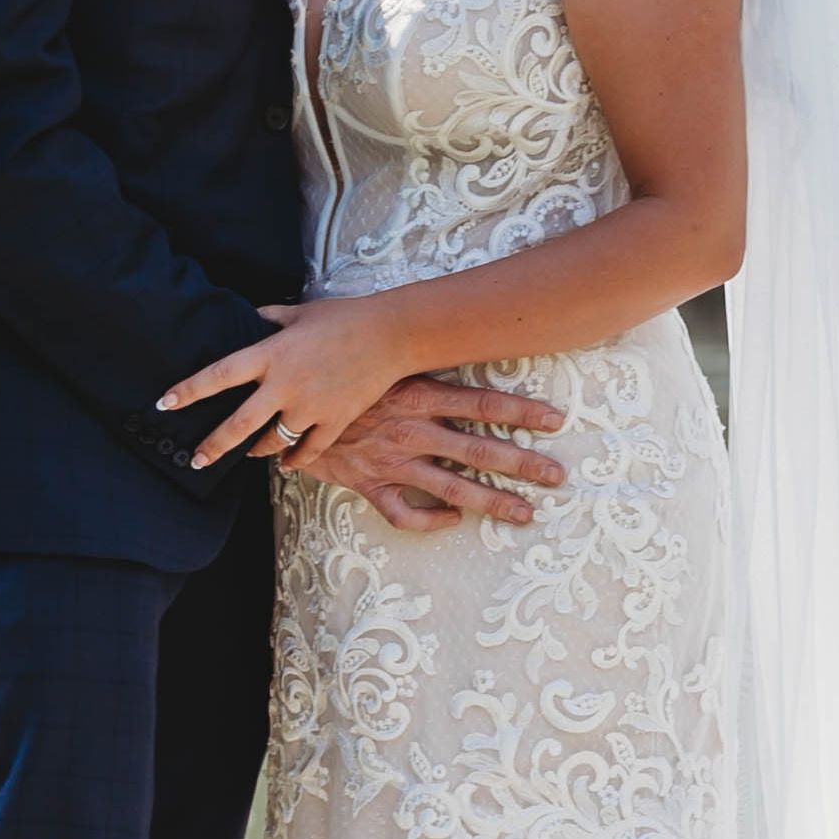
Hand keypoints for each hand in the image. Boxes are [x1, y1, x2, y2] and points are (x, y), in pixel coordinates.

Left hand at [159, 296, 424, 473]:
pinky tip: (286, 463)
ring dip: (257, 450)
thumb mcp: (299, 312)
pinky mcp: (335, 421)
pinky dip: (294, 459)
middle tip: (195, 460)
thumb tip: (251, 318)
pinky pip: (308, 451)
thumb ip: (270, 318)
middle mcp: (285, 384)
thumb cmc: (344, 317)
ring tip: (247, 454)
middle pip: (239, 424)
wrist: (392, 334)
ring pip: (273, 441)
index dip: (188, 390)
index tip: (164, 403)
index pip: (219, 375)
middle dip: (213, 446)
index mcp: (271, 353)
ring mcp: (311, 406)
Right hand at [284, 373, 570, 530]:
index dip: (523, 412)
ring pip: (453, 487)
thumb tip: (454, 317)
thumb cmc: (333, 364)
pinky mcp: (368, 483)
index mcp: (418, 394)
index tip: (556, 419)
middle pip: (480, 450)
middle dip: (523, 464)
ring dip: (493, 502)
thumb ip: (415, 345)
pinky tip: (451, 520)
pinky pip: (403, 512)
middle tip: (558, 477)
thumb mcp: (379, 351)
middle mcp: (412, 429)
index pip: (483, 403)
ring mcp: (392, 459)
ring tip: (526, 514)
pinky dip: (430, 519)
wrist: (281, 396)